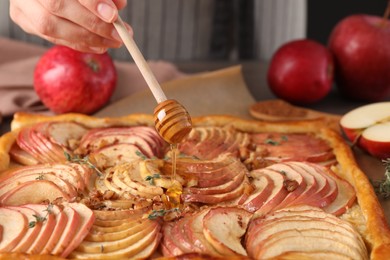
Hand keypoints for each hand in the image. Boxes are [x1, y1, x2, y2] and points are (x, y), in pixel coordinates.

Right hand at [9, 0, 131, 52]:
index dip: (91, 1)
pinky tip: (99, 45)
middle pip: (56, 6)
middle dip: (92, 23)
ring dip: (87, 38)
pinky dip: (79, 43)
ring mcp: (21, 4)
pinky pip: (52, 37)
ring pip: (50, 27)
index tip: (113, 15)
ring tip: (112, 42)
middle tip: (118, 34)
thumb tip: (119, 5)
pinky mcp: (24, 19)